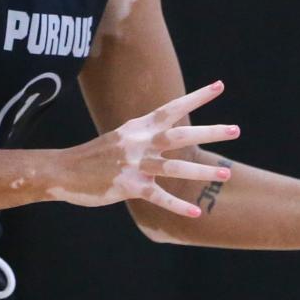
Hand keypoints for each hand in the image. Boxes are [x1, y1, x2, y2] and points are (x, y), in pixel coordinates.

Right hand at [49, 81, 239, 216]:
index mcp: (138, 127)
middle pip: (180, 135)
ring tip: (225, 172)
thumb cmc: (95, 156)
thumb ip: (145, 135)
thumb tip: (168, 131)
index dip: (196, 97)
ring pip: (174, 167)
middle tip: (235, 129)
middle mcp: (139, 142)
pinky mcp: (128, 186)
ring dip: (202, 171)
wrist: (63, 171)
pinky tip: (196, 213)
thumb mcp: (121, 137)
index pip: (172, 107)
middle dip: (209, 132)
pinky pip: (158, 197)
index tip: (219, 86)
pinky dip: (178, 206)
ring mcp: (134, 165)